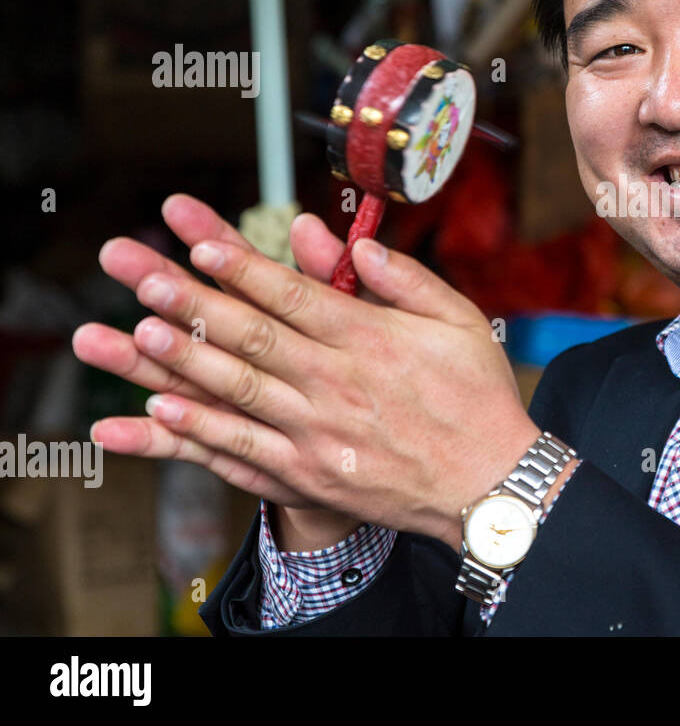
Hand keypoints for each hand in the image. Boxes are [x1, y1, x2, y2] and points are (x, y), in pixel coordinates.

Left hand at [77, 194, 539, 548]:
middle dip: (196, 304)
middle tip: (144, 276)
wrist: (490, 484)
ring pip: (240, 390)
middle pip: (255, 337)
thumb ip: (406, 279)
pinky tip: (161, 409)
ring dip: (187, 361)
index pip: (295, 296)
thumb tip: (358, 244)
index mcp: (372, 339)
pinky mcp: (310, 472)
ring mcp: (319, 431)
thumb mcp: (459, 321)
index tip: (199, 243)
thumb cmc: (477, 395)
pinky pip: (244, 448)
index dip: (244, 268)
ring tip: (140, 334)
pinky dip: (201, 429)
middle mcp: (338, 382)